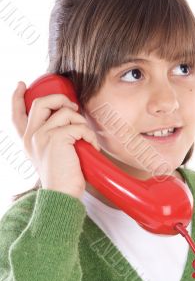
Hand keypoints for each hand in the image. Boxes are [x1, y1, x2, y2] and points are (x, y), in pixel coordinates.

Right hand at [11, 81, 99, 199]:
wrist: (63, 195)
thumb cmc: (63, 176)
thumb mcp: (51, 154)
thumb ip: (51, 136)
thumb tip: (68, 116)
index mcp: (28, 140)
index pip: (16, 114)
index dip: (16, 97)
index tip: (21, 84)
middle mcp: (31, 136)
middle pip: (41, 102)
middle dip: (60, 99)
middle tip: (73, 109)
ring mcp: (42, 136)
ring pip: (65, 112)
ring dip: (81, 122)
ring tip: (86, 137)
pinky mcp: (56, 139)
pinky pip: (79, 126)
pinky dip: (89, 135)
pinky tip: (91, 146)